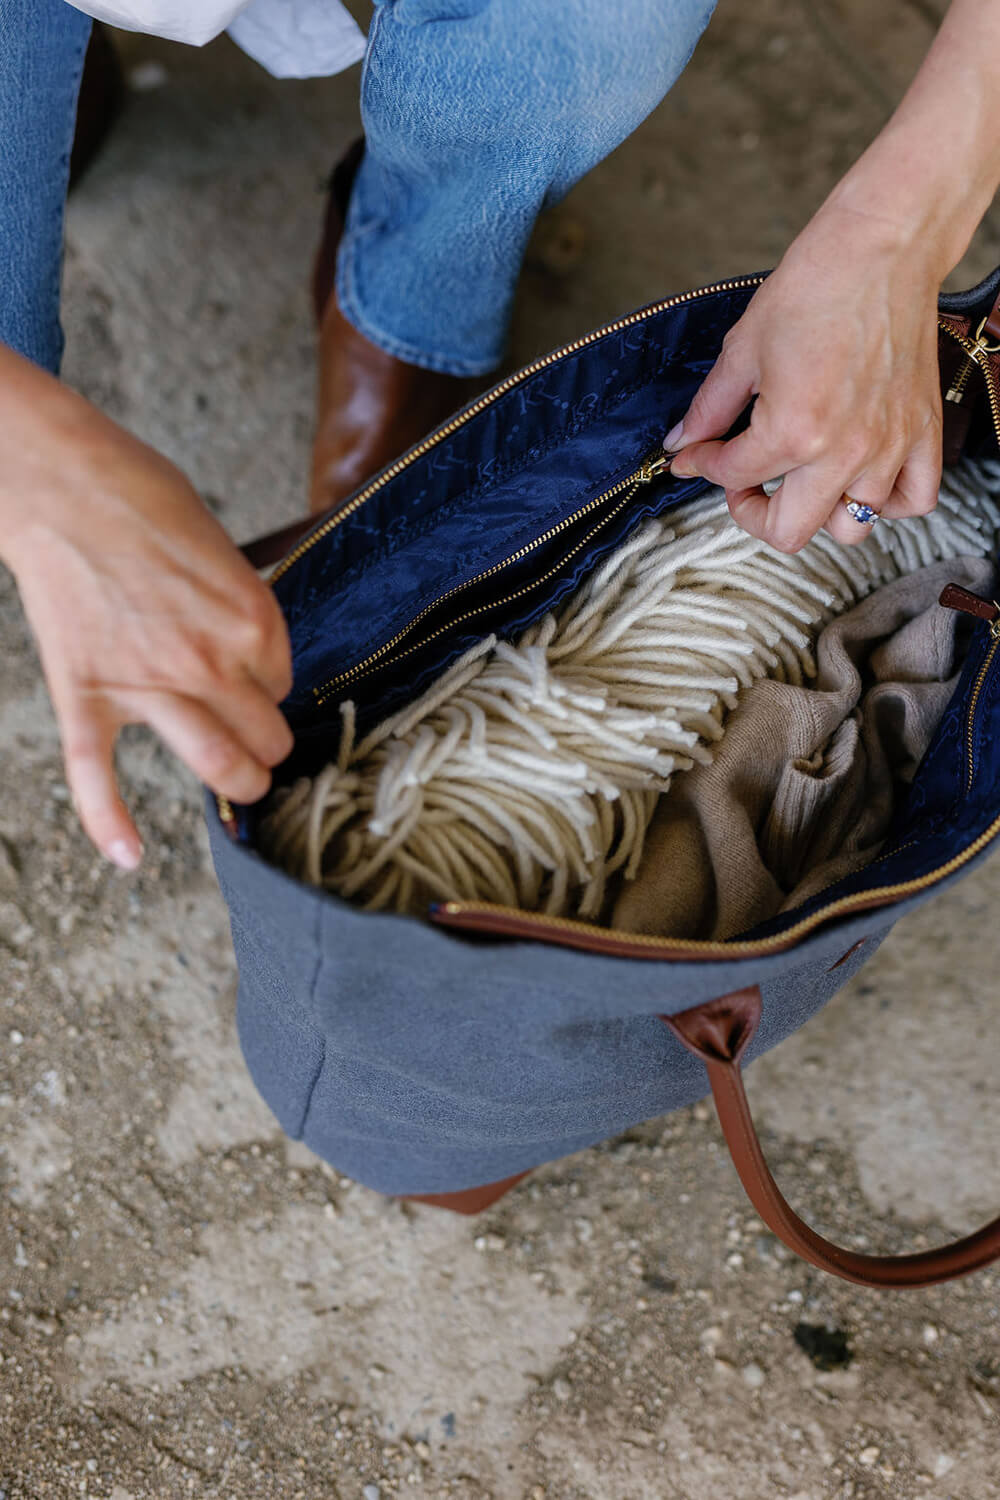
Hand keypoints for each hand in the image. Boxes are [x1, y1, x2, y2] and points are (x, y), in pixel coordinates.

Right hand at [0, 349, 292, 868]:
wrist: (57, 482)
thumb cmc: (139, 495)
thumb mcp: (220, 546)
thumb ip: (242, 607)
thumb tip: (253, 652)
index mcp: (251, 619)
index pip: (286, 685)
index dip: (270, 680)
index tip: (253, 670)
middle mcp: (209, 661)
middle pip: (266, 736)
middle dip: (270, 742)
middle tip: (262, 738)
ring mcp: (148, 685)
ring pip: (218, 765)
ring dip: (241, 781)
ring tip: (244, 781)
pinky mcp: (88, 695)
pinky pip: (97, 776)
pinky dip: (112, 824)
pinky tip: (130, 858)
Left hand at [665, 199, 944, 551]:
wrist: (883, 246)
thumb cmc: (816, 284)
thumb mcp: (743, 348)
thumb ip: (710, 407)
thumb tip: (682, 441)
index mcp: (793, 430)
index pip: (733, 477)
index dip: (702, 465)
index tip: (696, 454)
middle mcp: (844, 452)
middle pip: (789, 531)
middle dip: (753, 513)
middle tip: (743, 484)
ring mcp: (888, 447)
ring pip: (851, 526)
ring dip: (819, 511)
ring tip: (803, 479)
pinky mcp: (923, 433)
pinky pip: (913, 500)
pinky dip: (887, 502)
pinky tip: (861, 479)